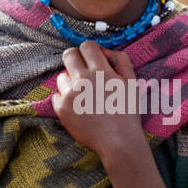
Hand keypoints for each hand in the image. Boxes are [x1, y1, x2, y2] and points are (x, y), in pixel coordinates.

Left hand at [51, 41, 147, 164]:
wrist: (119, 141)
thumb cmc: (127, 112)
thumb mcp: (132, 82)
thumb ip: (120, 60)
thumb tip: (103, 50)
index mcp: (102, 71)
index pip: (87, 45)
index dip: (89, 51)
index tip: (92, 60)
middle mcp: (84, 80)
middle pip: (68, 55)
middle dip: (75, 59)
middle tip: (83, 72)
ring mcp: (71, 95)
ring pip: (61, 77)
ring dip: (71, 83)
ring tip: (84, 97)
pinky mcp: (62, 110)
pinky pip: (56, 96)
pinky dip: (65, 100)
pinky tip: (78, 109)